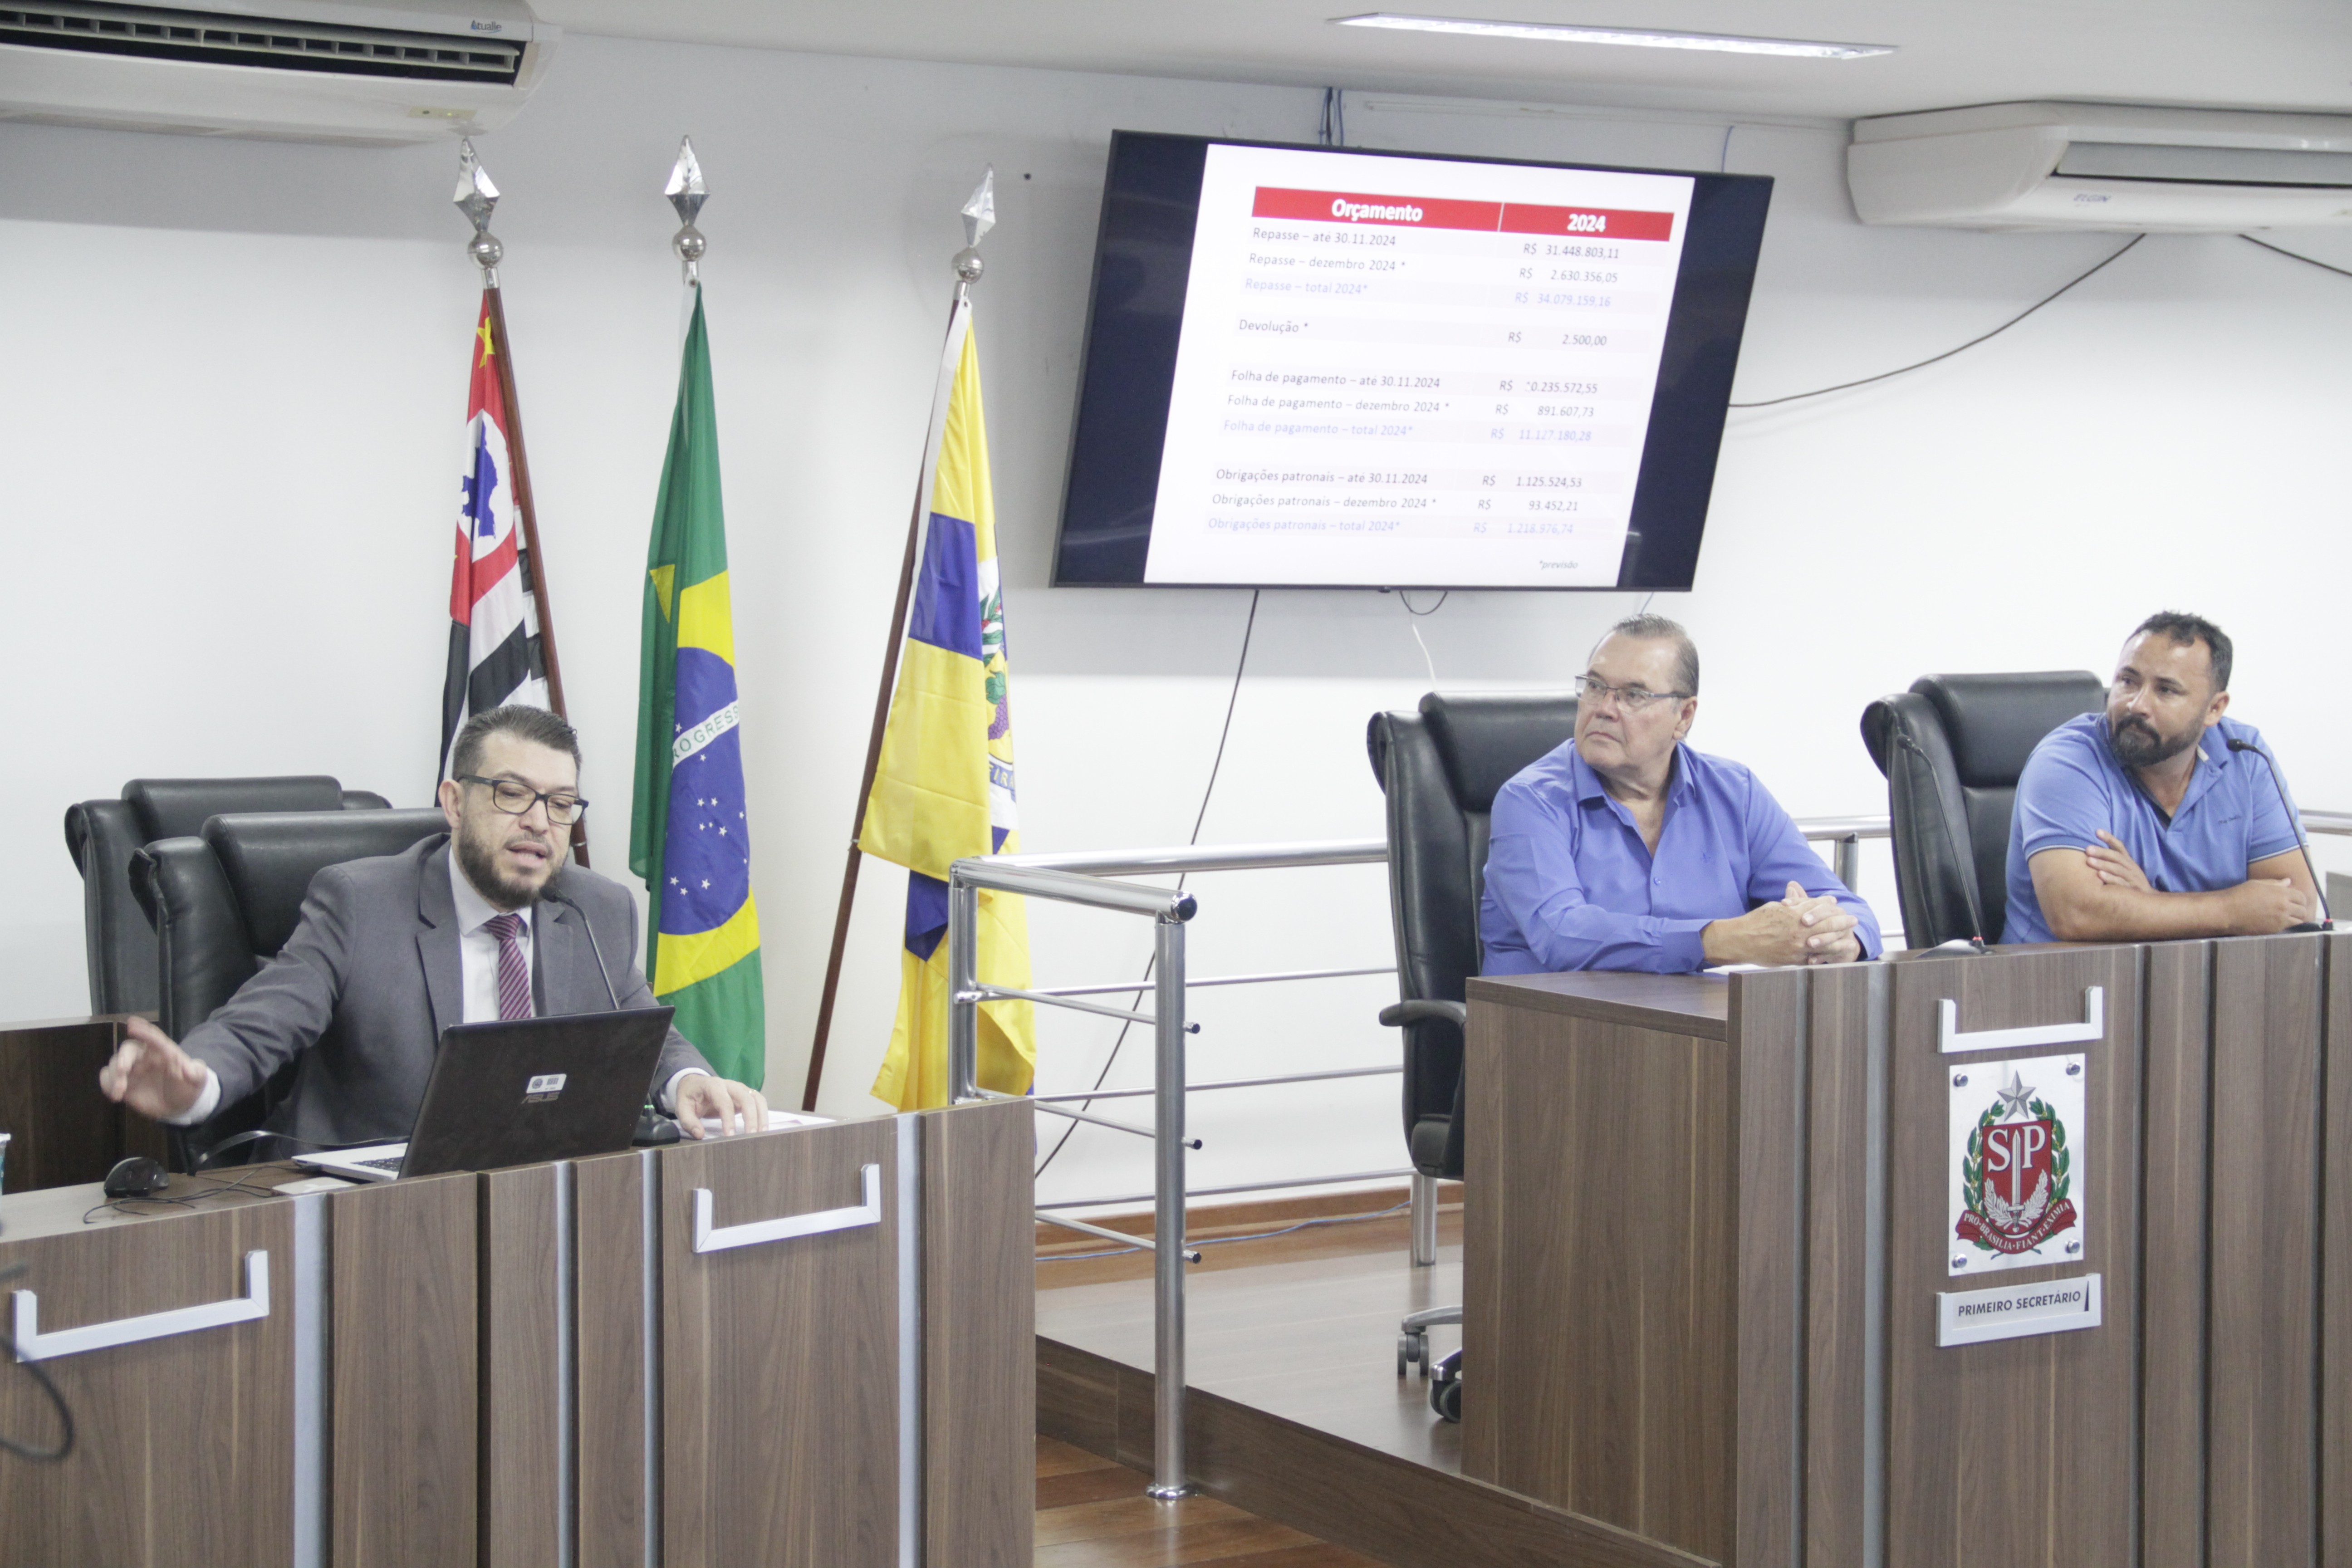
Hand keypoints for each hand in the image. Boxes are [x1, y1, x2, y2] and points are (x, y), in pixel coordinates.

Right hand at [97, 1016, 209, 1119]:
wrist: (180, 1104)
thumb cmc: (188, 1086)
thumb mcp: (197, 1079)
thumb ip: (195, 1072)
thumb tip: (188, 1068)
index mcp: (162, 1051)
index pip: (152, 1036)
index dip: (143, 1030)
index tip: (132, 1024)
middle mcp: (144, 1057)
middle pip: (128, 1049)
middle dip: (123, 1057)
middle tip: (124, 1070)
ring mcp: (132, 1070)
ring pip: (115, 1064)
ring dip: (114, 1076)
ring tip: (119, 1093)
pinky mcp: (123, 1084)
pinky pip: (107, 1078)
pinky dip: (107, 1084)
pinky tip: (115, 1095)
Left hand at [674, 1073, 769, 1138]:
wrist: (695, 1084)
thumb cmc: (690, 1097)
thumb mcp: (682, 1107)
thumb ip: (689, 1121)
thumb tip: (700, 1134)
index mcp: (713, 1085)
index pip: (724, 1102)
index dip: (728, 1119)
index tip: (729, 1136)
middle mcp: (730, 1084)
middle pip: (746, 1098)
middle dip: (751, 1118)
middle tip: (750, 1137)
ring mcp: (740, 1088)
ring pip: (757, 1098)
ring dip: (761, 1116)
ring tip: (762, 1134)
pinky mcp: (746, 1094)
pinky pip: (759, 1101)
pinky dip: (763, 1114)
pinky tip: (762, 1128)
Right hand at [1704, 883, 1858, 966]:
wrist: (1740, 941)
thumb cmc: (1755, 922)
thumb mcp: (1773, 907)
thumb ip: (1790, 903)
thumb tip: (1801, 897)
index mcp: (1793, 913)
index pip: (1817, 906)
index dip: (1828, 904)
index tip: (1836, 903)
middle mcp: (1798, 928)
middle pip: (1827, 923)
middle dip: (1842, 921)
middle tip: (1852, 920)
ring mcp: (1798, 945)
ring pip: (1826, 941)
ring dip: (1841, 939)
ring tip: (1852, 939)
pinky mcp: (1794, 958)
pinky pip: (1815, 957)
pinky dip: (1829, 955)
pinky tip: (1837, 954)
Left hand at [2085, 832, 2151, 891]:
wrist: (2147, 898)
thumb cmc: (2129, 880)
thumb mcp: (2123, 868)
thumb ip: (2111, 859)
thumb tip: (2090, 850)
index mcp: (2127, 860)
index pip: (2119, 846)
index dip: (2109, 838)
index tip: (2097, 831)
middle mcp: (2130, 866)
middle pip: (2116, 857)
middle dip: (2102, 852)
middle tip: (2087, 849)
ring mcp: (2131, 877)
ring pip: (2117, 869)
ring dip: (2103, 865)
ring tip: (2089, 861)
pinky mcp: (2131, 889)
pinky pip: (2120, 883)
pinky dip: (2110, 879)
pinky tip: (2100, 876)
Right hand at [2230, 876, 2316, 934]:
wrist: (2227, 912)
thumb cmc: (2239, 894)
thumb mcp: (2257, 884)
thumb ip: (2275, 883)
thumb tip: (2288, 882)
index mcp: (2281, 893)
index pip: (2301, 897)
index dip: (2299, 899)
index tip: (2294, 900)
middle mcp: (2284, 907)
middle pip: (2303, 910)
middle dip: (2299, 909)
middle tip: (2292, 909)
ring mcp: (2280, 919)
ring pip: (2298, 921)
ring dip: (2295, 918)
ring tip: (2286, 916)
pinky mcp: (2274, 929)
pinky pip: (2287, 927)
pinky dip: (2285, 925)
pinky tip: (2276, 921)